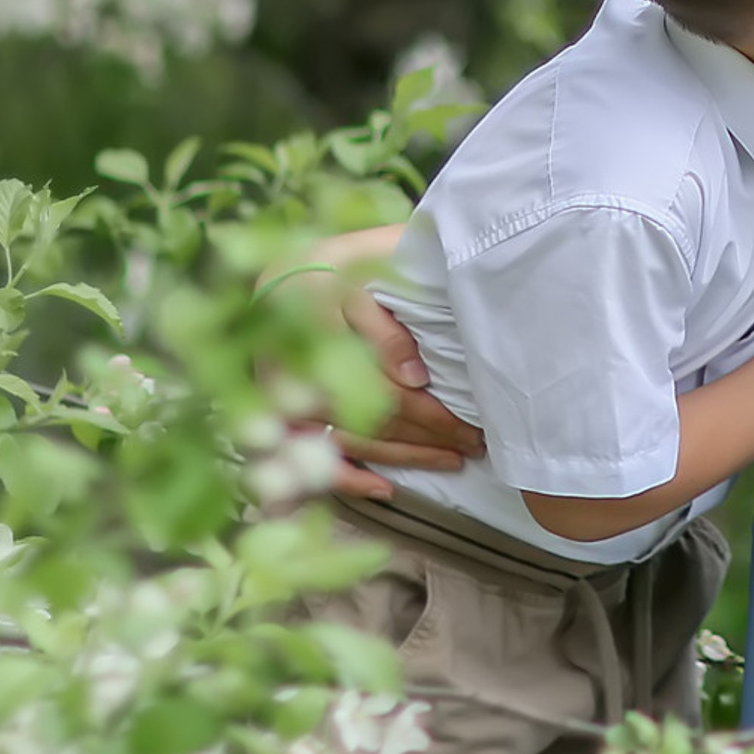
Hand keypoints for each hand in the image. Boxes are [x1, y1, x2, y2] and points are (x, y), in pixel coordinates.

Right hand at [272, 227, 484, 499]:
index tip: (464, 420)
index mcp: (318, 321)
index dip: (428, 409)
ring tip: (450, 458)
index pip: (380, 384)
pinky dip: (346, 476)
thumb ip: (385, 322)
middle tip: (473, 441)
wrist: (285, 272)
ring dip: (402, 455)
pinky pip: (311, 456)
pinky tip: (383, 489)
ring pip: (349, 439)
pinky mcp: (280, 414)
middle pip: (370, 417)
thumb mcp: (368, 269)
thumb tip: (413, 378)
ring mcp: (282, 397)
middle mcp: (295, 367)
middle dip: (427, 433)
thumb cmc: (339, 265)